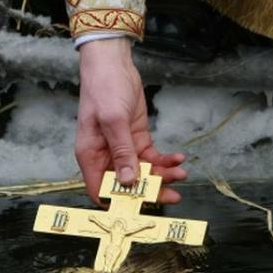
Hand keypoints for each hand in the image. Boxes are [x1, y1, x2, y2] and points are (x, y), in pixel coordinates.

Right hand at [76, 38, 186, 204]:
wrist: (113, 65)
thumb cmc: (104, 89)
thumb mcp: (113, 120)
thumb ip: (122, 152)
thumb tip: (128, 181)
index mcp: (92, 156)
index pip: (100, 190)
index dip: (118, 202)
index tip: (141, 207)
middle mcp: (106, 156)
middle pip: (127, 185)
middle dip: (150, 191)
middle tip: (172, 195)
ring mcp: (123, 148)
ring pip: (143, 172)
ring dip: (162, 175)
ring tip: (180, 172)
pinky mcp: (137, 139)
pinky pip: (152, 157)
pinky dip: (165, 160)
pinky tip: (177, 157)